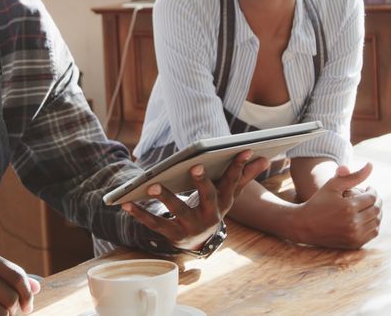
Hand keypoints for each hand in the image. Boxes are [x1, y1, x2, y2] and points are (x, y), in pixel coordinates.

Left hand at [122, 150, 267, 250]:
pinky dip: (140, 214)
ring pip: (178, 211)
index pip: (233, 183)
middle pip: (208, 198)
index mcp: (224, 203)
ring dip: (165, 197)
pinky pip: (155, 224)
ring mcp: (191, 227)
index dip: (238, 167)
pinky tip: (126, 203)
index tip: (242, 149)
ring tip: (151, 183)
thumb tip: (263, 158)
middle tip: (196, 165)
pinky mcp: (172, 235)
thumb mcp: (228, 195)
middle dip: (203, 183)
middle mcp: (210, 217)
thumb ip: (244, 177)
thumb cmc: (212, 208)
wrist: (200, 242)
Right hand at [290, 162, 381, 248]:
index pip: (372, 197)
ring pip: (376, 222)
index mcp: (348, 207)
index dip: (373, 191)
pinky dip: (373, 224)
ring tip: (370, 206)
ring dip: (377, 212)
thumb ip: (353, 176)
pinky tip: (366, 217)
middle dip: (377, 201)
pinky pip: (372, 233)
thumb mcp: (333, 185)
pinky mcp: (354, 244)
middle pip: (376, 210)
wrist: (304, 225)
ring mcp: (354, 235)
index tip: (369, 188)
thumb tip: (371, 165)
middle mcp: (353, 223)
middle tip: (372, 196)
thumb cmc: (318, 201)